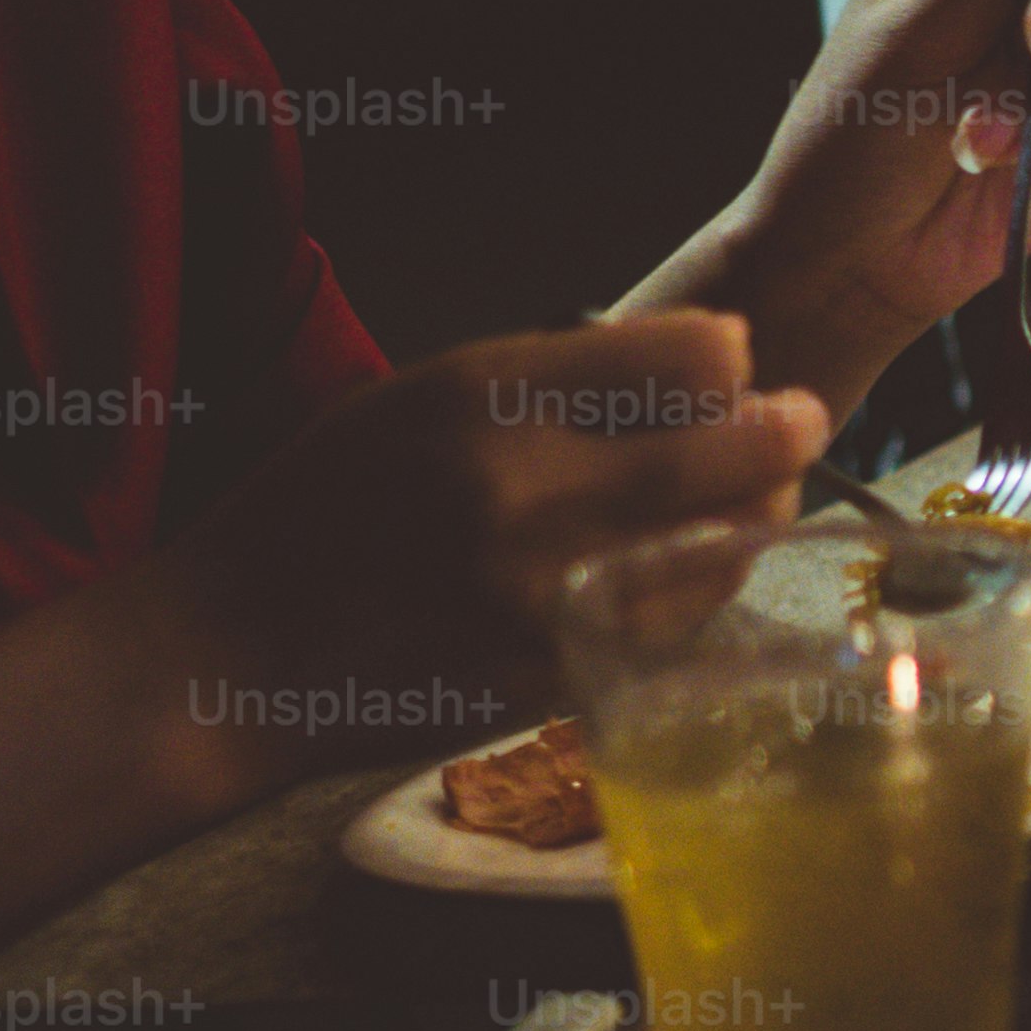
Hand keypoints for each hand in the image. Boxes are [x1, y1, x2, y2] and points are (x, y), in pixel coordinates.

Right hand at [152, 314, 822, 789]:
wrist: (229, 656)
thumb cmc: (333, 505)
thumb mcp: (428, 392)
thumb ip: (571, 372)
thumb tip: (728, 356)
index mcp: (487, 397)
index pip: (695, 354)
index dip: (730, 359)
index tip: (737, 368)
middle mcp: (527, 492)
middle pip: (738, 449)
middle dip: (788, 430)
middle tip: (801, 421)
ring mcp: (548, 595)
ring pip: (731, 544)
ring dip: (758, 514)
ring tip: (752, 494)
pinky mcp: (561, 676)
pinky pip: (686, 622)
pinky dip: (708, 586)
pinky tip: (690, 563)